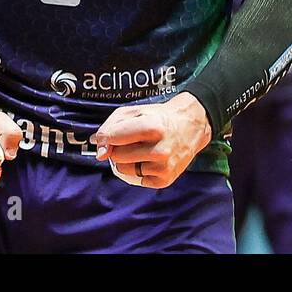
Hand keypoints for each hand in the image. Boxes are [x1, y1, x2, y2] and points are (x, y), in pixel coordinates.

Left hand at [91, 94, 211, 188]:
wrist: (190, 126)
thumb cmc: (158, 117)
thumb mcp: (134, 112)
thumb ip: (110, 127)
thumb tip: (101, 153)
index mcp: (153, 127)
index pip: (113, 137)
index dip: (107, 136)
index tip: (110, 135)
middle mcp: (160, 149)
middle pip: (117, 155)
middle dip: (118, 148)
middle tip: (133, 139)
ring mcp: (163, 167)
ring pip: (123, 169)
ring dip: (127, 160)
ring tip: (142, 148)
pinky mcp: (165, 180)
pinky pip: (136, 179)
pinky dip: (138, 170)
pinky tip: (150, 159)